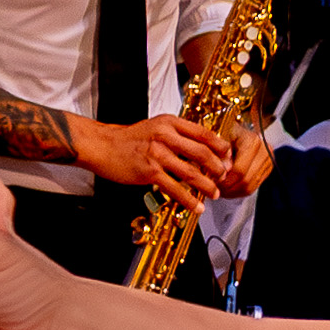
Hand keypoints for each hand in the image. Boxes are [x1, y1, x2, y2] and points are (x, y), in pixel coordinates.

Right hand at [76, 109, 228, 206]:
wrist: (102, 145)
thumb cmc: (129, 139)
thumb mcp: (156, 127)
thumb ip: (177, 134)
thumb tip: (201, 149)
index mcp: (169, 123)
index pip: (203, 133)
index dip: (220, 146)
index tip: (228, 157)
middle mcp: (165, 136)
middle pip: (202, 152)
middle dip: (217, 168)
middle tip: (223, 177)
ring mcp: (157, 154)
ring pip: (191, 172)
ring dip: (206, 186)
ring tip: (214, 194)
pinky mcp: (149, 171)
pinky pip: (175, 188)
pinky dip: (188, 200)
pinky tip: (196, 207)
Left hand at [215, 120, 272, 200]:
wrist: (238, 130)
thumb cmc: (224, 131)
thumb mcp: (218, 138)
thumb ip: (218, 155)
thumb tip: (216, 175)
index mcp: (252, 141)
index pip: (239, 170)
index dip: (224, 180)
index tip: (211, 182)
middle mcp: (265, 151)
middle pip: (245, 181)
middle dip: (228, 188)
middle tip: (213, 189)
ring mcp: (268, 161)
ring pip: (249, 187)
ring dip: (233, 192)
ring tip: (219, 190)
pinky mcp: (267, 169)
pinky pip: (253, 188)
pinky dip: (238, 191)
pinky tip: (228, 189)